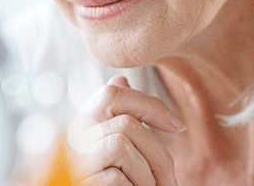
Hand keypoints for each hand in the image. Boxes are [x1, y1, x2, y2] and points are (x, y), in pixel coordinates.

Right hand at [68, 75, 182, 185]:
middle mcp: (75, 133)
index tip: (177, 126)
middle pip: (128, 123)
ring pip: (125, 144)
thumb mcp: (106, 142)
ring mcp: (76, 156)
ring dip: (148, 174)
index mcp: (84, 120)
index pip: (112, 93)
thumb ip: (113, 114)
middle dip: (159, 153)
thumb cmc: (101, 175)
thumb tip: (121, 79)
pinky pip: (118, 176)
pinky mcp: (83, 179)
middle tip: (170, 181)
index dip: (148, 103)